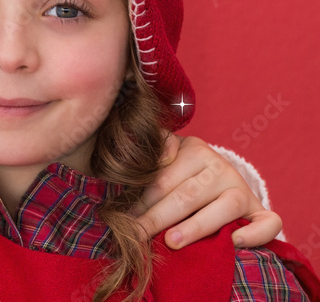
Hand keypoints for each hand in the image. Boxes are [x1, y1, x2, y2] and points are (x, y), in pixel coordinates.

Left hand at [132, 134, 281, 248]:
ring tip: (171, 242)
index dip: (142, 200)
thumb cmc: (181, 170)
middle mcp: (221, 167)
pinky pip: (268, 223)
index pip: (163, 179)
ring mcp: (243, 189)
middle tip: (137, 234)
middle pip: (187, 196)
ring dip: (196, 227)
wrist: (217, 178)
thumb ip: (153, 150)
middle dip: (158, 217)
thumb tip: (147, 157)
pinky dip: (254, 234)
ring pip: (223, 208)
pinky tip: (233, 243)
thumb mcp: (166, 154)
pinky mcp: (260, 211)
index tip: (124, 218)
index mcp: (195, 150)